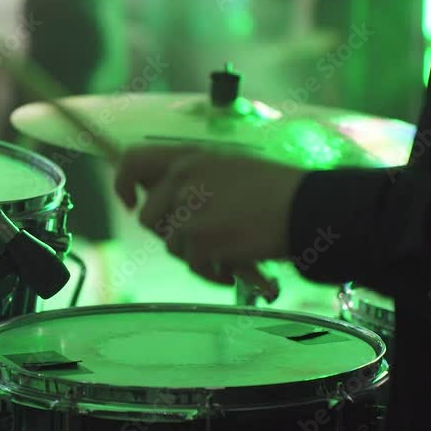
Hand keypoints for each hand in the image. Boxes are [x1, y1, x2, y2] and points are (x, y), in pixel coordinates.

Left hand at [114, 145, 307, 292]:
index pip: (132, 162)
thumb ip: (193, 181)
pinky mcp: (200, 240)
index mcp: (188, 159)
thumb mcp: (229, 170)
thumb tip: (164, 202)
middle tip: (202, 237)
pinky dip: (211, 271)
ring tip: (226, 250)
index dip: (123, 184)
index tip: (131, 201)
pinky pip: (192, 265)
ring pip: (171, 244)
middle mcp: (182, 180)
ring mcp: (189, 211)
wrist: (307, 210)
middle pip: (149, 218)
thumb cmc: (277, 191)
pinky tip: (234, 267)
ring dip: (195, 253)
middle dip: (170, 232)